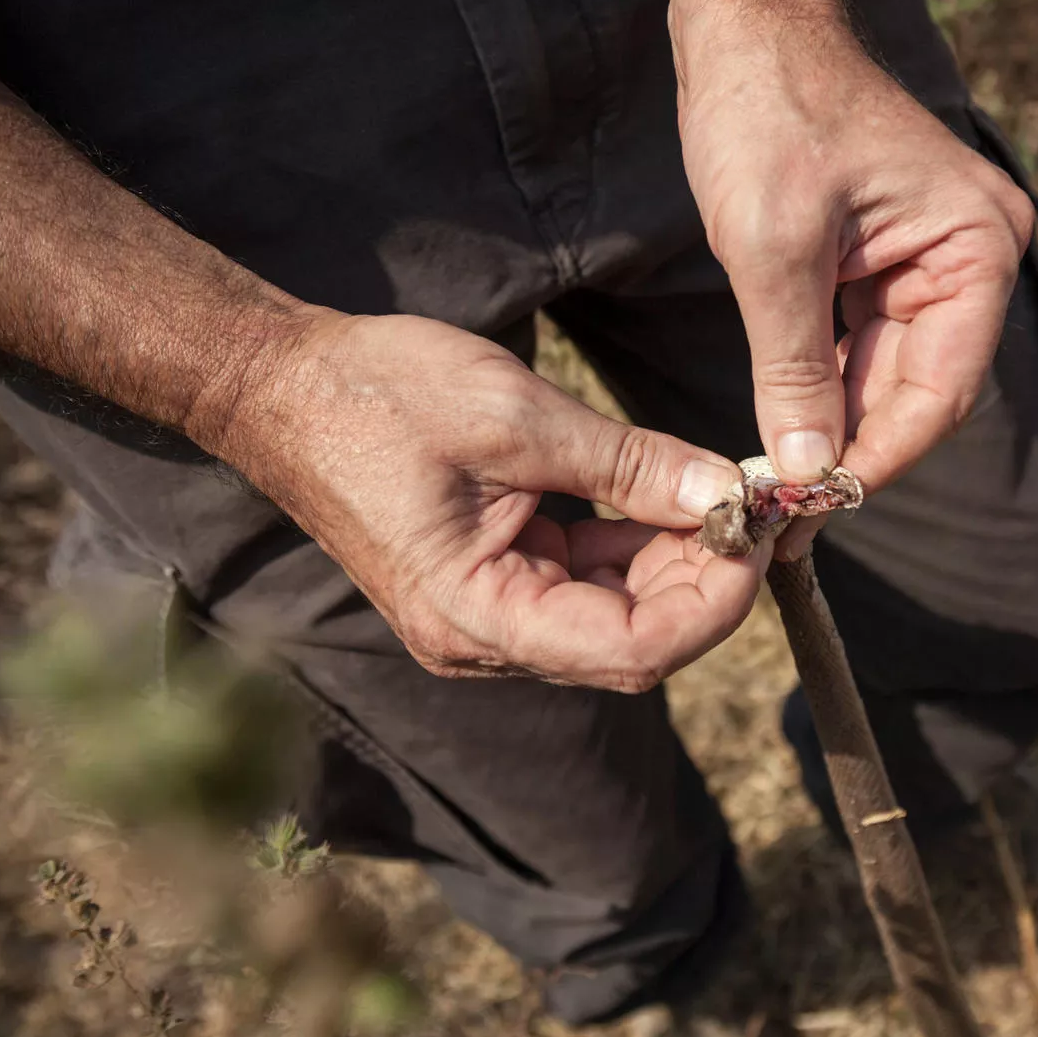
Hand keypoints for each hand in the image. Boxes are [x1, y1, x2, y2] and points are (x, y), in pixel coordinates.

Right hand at [223, 314, 765, 691]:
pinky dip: (636, 545)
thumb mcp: (516, 418)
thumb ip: (629, 464)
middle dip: (705, 580)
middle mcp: (481, 639)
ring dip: (677, 561)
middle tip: (756, 504)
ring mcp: (486, 616)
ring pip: (616, 615)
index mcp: (476, 616)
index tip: (756, 531)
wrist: (280, 386)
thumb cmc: (377, 395)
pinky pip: (585, 582)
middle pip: (632, 643)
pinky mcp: (491, 581)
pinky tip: (674, 494)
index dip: (711, 603)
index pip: (631, 651)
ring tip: (724, 491)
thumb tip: (727, 492)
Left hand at [672, 0, 1034, 517]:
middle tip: (789, 513)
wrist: (746, 18)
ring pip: (888, 372)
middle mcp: (972, 254)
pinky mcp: (886, 255)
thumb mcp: (773, 249)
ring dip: (834, 422)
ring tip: (778, 483)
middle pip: (920, 388)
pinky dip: (824, 381)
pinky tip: (782, 422)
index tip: (818, 506)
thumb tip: (804, 470)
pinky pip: (864, 340)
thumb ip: (794, 366)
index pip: (940, 389)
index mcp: (976, 246)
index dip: (880, 455)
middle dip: (854, 447)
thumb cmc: (768, 108)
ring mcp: (931, 255)